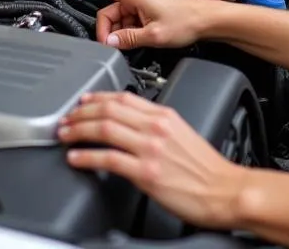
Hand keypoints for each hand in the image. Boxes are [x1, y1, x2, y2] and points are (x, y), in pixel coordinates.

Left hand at [59, 91, 246, 229]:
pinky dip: (87, 156)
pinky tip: (76, 158)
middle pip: (109, 110)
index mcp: (164, 115)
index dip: (97, 97)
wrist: (223, 190)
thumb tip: (133, 124)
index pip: (123, 98)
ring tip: (65, 135)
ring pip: (104, 129)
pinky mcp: (146, 172)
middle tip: (66, 119)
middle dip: (82, 113)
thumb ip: (156, 125)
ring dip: (79, 130)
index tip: (83, 102)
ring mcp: (150, 149)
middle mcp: (155, 127)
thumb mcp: (181, 132)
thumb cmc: (205, 167)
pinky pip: (108, 159)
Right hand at [69, 0, 212, 49]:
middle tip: (110, 46)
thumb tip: (110, 42)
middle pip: (111, 11)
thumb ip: (128, 39)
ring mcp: (146, 5)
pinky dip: (131, 32)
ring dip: (121, 33)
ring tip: (130, 46)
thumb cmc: (188, 21)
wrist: (208, 20)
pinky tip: (137, 42)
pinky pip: (133, 22)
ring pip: (122, 19)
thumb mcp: (154, 35)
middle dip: (107, 28)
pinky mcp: (152, 13)